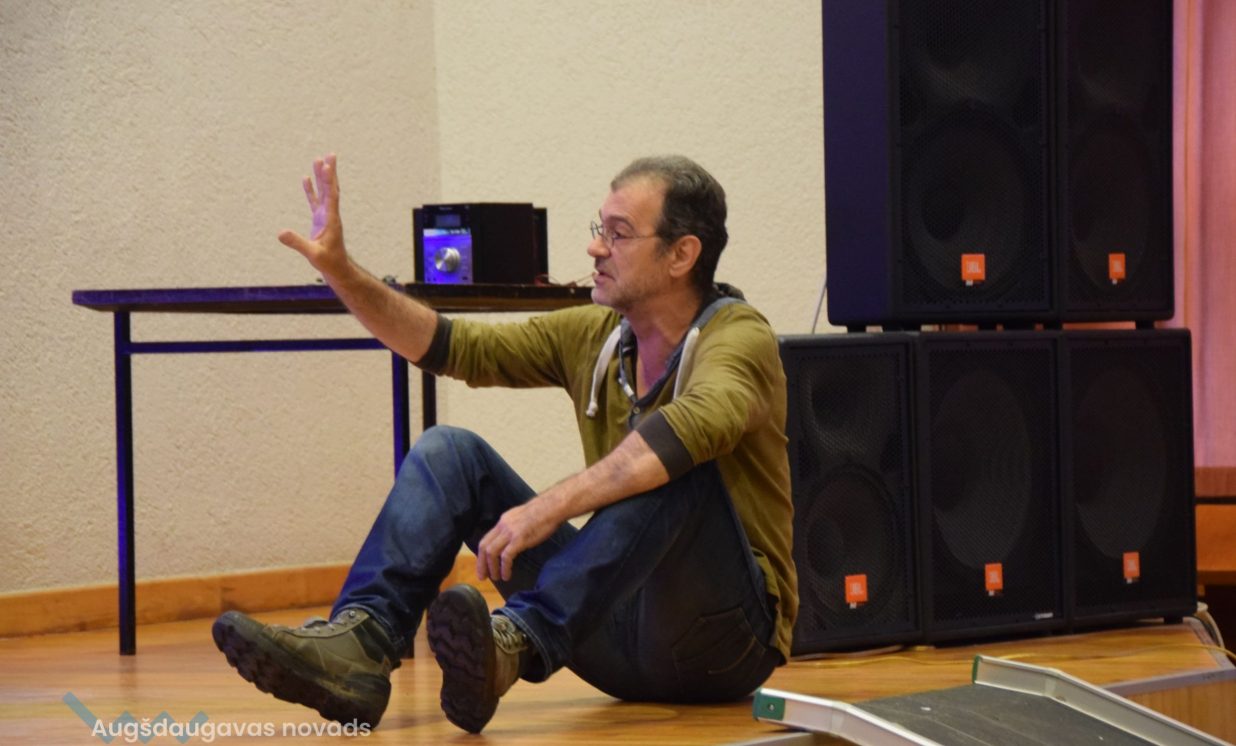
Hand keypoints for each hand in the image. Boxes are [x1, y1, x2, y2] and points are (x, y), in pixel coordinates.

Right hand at [277, 154, 347, 274]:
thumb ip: (297, 243)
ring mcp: (325, 216)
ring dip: (321, 177)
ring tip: (318, 159)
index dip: (328, 180)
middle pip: (331, 189)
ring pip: (324, 192)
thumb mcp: (312, 254)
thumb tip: (280, 233)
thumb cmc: (328, 263)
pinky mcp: (320, 220)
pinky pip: (315, 201)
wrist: (337, 269)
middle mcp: (330, 215)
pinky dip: (311, 190)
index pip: (331, 196)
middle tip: (330, 154)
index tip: (327, 165)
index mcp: (331, 220)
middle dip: (329, 172)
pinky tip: (306, 178)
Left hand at [476, 498, 560, 582]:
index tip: (483, 565)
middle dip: (482, 563)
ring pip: (492, 552)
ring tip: (496, 578)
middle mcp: (503, 526)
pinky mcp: (519, 539)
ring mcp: (510, 532)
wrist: (552, 507)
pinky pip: (506, 556)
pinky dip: (504, 568)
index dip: (482, 554)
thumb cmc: (543, 512)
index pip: (486, 539)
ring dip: (492, 568)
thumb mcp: (522, 518)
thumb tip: (512, 539)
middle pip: (484, 546)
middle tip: (483, 576)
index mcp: (503, 521)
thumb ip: (514, 528)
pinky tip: (506, 575)